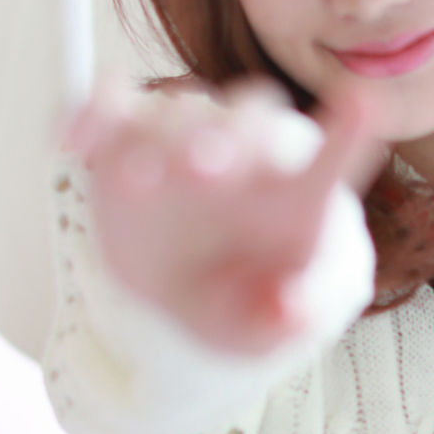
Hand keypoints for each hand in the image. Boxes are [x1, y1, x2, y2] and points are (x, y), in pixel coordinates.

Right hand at [61, 73, 384, 356]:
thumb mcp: (263, 326)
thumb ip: (285, 318)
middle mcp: (244, 148)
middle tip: (206, 171)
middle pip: (249, 121)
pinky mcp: (126, 139)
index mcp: (295, 188)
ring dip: (158, 138)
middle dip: (228, 141)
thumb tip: (294, 315)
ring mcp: (183, 136)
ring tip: (137, 179)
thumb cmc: (243, 302)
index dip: (343, 132)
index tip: (361, 108)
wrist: (188, 292)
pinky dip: (90, 116)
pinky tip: (72, 141)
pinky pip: (108, 110)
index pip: (328, 155)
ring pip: (178, 111)